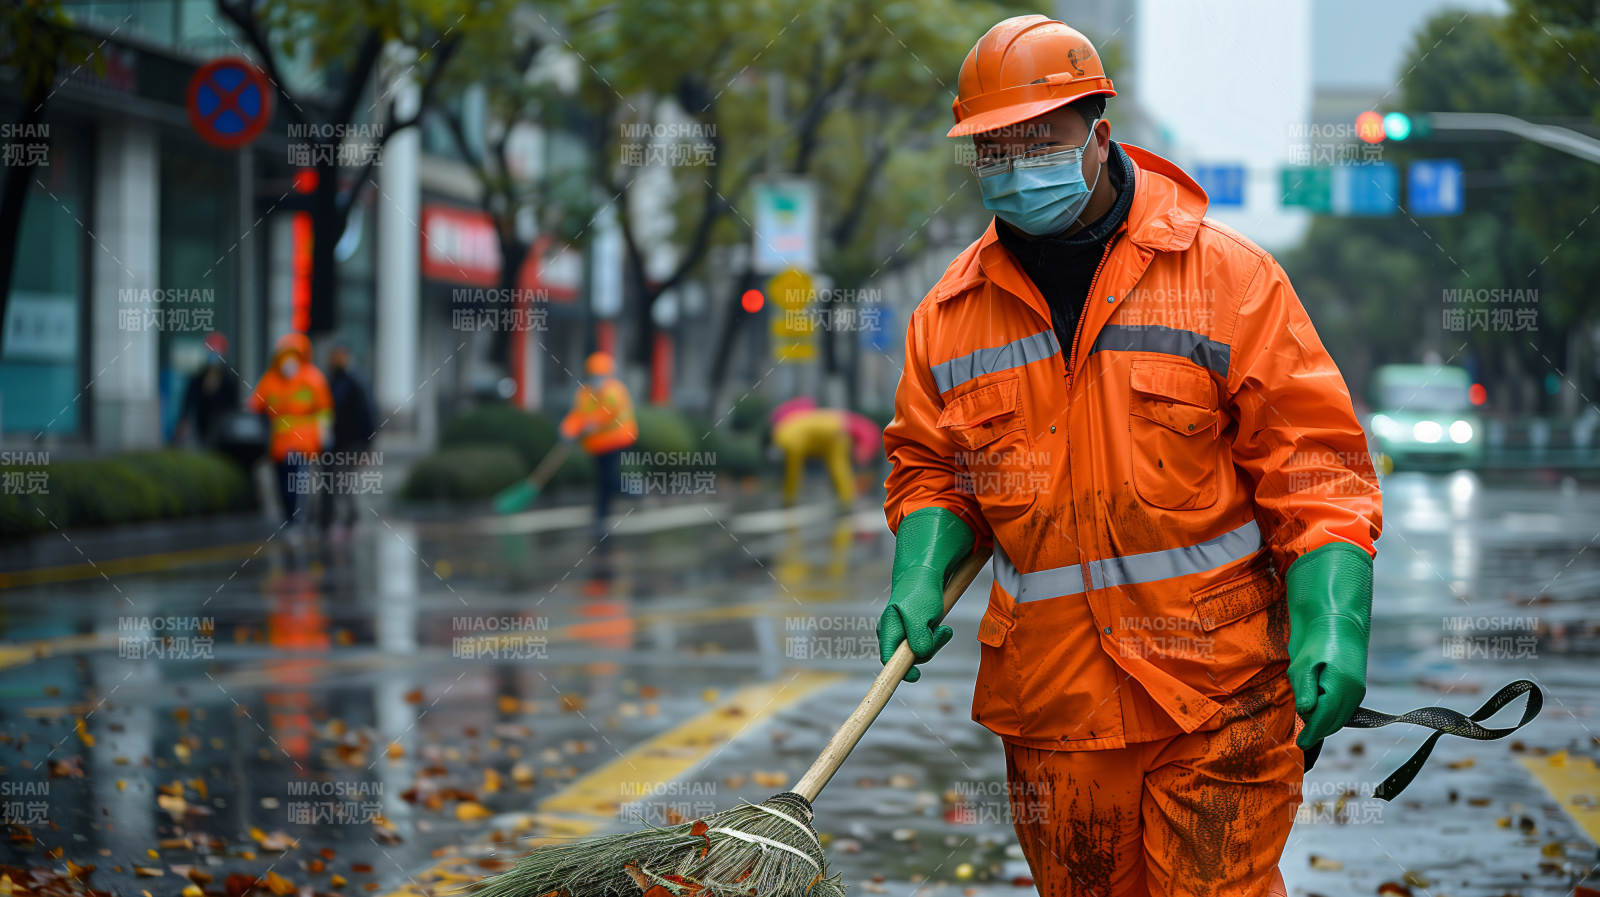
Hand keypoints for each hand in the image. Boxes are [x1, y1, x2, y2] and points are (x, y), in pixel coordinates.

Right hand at [878, 565, 952, 682]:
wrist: (924, 573)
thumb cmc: (920, 592)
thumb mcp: (920, 616)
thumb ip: (918, 639)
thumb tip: (920, 656)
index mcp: (887, 631)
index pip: (889, 661)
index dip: (900, 673)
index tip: (916, 676)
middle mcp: (892, 635)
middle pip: (909, 658)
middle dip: (928, 649)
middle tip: (941, 631)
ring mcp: (903, 634)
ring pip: (920, 651)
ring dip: (934, 641)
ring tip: (942, 626)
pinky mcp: (914, 632)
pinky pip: (926, 643)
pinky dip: (936, 636)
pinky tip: (940, 625)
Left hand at [1286, 542, 1373, 748]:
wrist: (1337, 620)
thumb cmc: (1316, 640)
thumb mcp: (1302, 664)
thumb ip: (1304, 690)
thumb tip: (1306, 712)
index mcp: (1340, 688)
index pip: (1323, 720)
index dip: (1310, 734)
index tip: (1300, 745)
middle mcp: (1353, 692)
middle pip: (1332, 722)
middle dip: (1317, 730)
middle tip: (1301, 739)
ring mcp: (1357, 690)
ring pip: (1339, 717)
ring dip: (1324, 723)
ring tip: (1308, 724)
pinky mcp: (1356, 687)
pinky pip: (1343, 709)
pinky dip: (1331, 714)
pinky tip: (1318, 711)